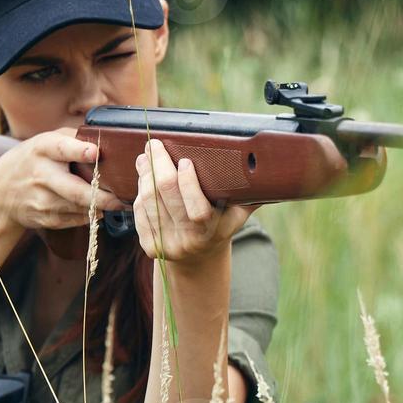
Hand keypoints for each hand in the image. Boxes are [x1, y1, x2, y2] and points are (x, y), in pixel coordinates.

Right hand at [0, 127, 127, 232]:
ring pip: (79, 208)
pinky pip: (75, 219)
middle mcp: (41, 175)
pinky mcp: (45, 218)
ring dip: (100, 207)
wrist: (0, 193)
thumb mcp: (45, 142)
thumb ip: (73, 138)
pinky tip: (96, 209)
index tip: (95, 153)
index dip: (79, 151)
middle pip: (75, 190)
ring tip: (116, 203)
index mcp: (43, 149)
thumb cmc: (33, 160)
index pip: (62, 149)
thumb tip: (108, 137)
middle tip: (121, 199)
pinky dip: (89, 215)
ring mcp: (42, 200)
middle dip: (101, 197)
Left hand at [132, 138, 256, 265]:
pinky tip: (144, 177)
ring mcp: (166, 246)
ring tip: (147, 157)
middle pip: (165, 198)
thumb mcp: (238, 212)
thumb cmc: (222, 223)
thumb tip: (262, 163)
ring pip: (149, 202)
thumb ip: (249, 192)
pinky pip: (140, 211)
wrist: (199, 256)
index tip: (185, 161)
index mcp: (211, 233)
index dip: (188, 184)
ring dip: (145, 174)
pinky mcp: (150, 246)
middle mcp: (187, 242)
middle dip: (158, 166)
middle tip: (156, 145)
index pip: (197, 211)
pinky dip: (140, 190)